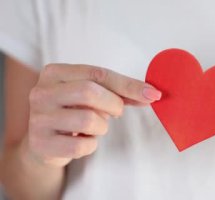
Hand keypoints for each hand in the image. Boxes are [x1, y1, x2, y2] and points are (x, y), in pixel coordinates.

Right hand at [26, 64, 161, 166]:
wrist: (43, 142)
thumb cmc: (72, 111)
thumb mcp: (91, 95)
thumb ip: (119, 91)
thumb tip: (151, 94)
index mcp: (54, 73)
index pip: (98, 74)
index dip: (129, 85)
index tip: (153, 94)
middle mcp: (41, 92)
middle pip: (89, 92)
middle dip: (113, 105)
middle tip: (115, 112)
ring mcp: (38, 118)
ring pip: (88, 120)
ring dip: (101, 127)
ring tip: (93, 126)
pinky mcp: (41, 144)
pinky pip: (82, 145)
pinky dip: (90, 145)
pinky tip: (81, 140)